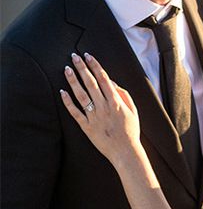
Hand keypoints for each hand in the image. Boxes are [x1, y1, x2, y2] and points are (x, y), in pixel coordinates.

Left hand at [58, 53, 142, 169]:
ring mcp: (94, 116)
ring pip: (81, 95)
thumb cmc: (131, 131)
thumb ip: (124, 95)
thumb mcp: (134, 111)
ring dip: (73, 81)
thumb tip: (111, 83)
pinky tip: (62, 91)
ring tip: (67, 69)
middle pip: (90, 83)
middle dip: (82, 68)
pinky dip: (68, 101)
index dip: (95, 66)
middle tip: (74, 56)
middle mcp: (104, 107)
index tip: (88, 56)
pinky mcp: (86, 126)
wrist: (125, 152)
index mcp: (116, 102)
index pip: (104, 79)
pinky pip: (75, 112)